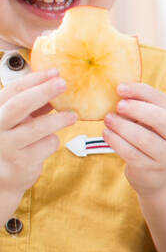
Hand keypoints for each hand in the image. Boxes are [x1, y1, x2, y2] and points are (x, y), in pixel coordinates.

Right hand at [0, 69, 77, 203]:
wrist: (3, 180)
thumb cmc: (13, 142)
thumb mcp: (17, 121)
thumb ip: (32, 106)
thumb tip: (56, 82)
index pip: (12, 91)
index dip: (34, 80)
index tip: (55, 72)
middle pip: (19, 105)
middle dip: (43, 91)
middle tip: (64, 83)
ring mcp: (6, 146)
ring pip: (37, 127)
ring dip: (59, 119)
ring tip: (73, 115)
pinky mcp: (21, 162)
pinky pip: (47, 144)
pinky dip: (53, 140)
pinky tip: (49, 142)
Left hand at [103, 83, 165, 196]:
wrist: (160, 172)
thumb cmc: (151, 138)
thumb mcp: (153, 121)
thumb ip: (141, 106)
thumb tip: (119, 91)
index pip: (162, 100)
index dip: (140, 92)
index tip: (119, 88)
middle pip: (161, 119)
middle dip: (137, 109)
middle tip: (118, 106)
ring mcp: (165, 154)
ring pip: (144, 138)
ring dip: (123, 127)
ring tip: (108, 119)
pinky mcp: (150, 168)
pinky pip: (132, 154)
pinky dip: (117, 142)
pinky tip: (107, 134)